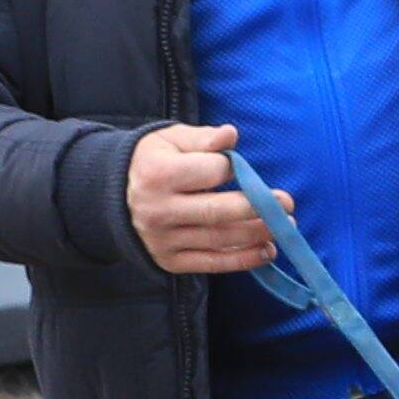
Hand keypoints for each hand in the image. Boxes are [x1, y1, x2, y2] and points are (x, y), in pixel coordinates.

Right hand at [126, 123, 275, 280]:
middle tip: (287, 203)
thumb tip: (231, 135)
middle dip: (259, 208)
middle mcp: (158, 210)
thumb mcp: (170, 140)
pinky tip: (268, 250)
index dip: (233, 169)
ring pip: (220, 240)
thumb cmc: (152, 161)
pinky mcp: (170, 261)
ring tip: (286, 225)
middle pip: (219, 212)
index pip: (211, 172)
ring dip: (258, 234)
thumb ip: (203, 138)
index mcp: (158, 174)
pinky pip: (212, 263)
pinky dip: (244, 259)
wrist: (111, 196)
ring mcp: (163, 240)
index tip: (239, 168)